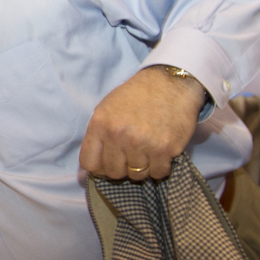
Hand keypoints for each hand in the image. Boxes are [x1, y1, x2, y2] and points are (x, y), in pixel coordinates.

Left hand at [79, 66, 206, 181]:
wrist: (170, 84)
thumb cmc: (136, 96)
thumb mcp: (107, 108)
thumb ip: (98, 135)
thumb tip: (92, 166)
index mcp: (101, 124)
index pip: (89, 163)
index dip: (99, 167)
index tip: (108, 163)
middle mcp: (119, 135)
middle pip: (114, 172)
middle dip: (122, 168)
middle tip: (131, 155)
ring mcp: (142, 143)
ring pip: (137, 175)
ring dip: (142, 167)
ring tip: (147, 151)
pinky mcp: (165, 149)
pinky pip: (158, 173)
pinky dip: (160, 167)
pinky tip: (160, 153)